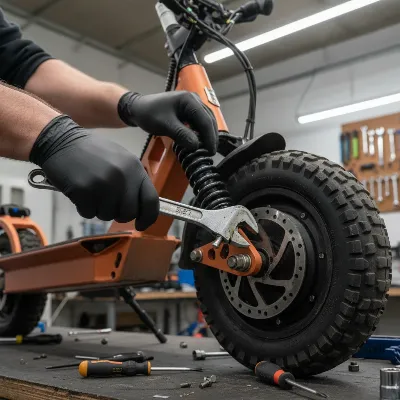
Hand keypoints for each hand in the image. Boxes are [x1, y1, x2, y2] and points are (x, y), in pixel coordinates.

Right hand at [29, 116, 158, 229]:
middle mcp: (123, 177)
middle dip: (119, 214)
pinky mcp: (84, 192)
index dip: (148, 217)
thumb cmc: (92, 152)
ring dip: (99, 209)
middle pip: (129, 213)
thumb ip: (133, 181)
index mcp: (135, 168)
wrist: (61, 141)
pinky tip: (80, 192)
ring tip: (92, 192)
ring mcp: (104, 185)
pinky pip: (89, 214)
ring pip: (108, 215)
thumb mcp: (121, 160)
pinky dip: (84, 208)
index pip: (151, 200)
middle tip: (108, 204)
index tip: (141, 225)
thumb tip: (142, 207)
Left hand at [118, 91, 218, 154]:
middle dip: (211, 137)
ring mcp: (193, 104)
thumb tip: (196, 146)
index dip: (210, 137)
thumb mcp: (165, 125)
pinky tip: (200, 142)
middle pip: (209, 120)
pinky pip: (200, 122)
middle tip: (210, 153)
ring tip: (206, 149)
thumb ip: (181, 134)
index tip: (210, 151)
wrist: (139, 108)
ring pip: (206, 121)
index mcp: (189, 100)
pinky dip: (202, 132)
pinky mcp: (189, 110)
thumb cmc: (149, 113)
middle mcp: (194, 100)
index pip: (205, 120)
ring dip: (208, 135)